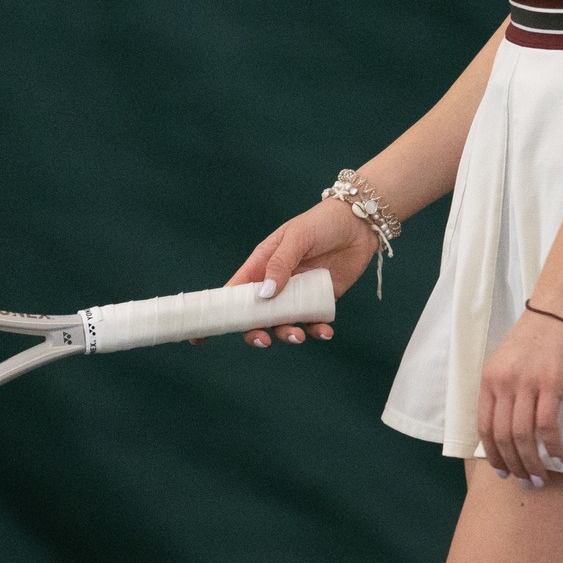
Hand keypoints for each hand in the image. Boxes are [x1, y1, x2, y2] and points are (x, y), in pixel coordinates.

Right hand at [221, 196, 377, 347]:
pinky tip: (325, 331)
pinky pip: (313, 322)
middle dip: (256, 331)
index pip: (234, 293)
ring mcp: (298, 294)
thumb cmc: (321, 223)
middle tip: (265, 339)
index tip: (203, 337)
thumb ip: (280, 264)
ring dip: (288, 334)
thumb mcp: (296, 238)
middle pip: (256, 316)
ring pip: (284, 323)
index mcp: (261, 266)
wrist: (360, 223)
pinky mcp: (321, 300)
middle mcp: (276, 283)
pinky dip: (317, 331)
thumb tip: (264, 295)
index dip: (219, 314)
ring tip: (300, 336)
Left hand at [478, 305, 562, 486]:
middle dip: (513, 465)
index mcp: (489, 378)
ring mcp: (526, 382)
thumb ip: (504, 389)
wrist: (559, 307)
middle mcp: (503, 382)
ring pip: (522, 435)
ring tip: (543, 476)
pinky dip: (552, 446)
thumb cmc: (538, 335)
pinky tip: (559, 456)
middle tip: (527, 481)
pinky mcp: (551, 382)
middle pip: (502, 436)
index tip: (503, 471)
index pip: (483, 427)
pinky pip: (546, 425)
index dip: (492, 454)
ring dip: (532, 462)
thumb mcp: (509, 361)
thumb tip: (507, 427)